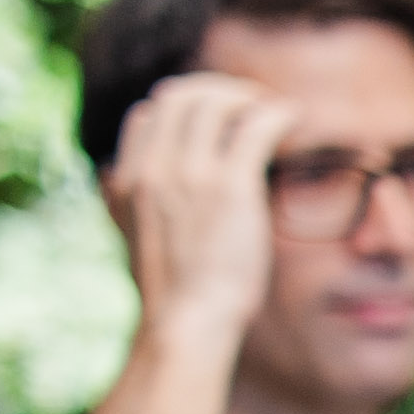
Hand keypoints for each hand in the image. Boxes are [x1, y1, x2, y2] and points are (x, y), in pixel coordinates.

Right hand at [97, 67, 293, 364]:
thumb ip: (126, 203)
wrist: (185, 322)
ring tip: (276, 112)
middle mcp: (153, 168)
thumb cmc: (171, 293)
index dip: (184, 106)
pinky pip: (256, 126)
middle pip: (182, 96)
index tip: (216, 117)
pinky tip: (295, 120)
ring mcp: (189, 173)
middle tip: (252, 103)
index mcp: (127, 179)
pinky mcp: (229, 186)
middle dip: (219, 90)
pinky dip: (278, 114)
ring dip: (250, 98)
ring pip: (217, 102)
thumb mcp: (132, 238)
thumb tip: (117, 183)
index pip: (148, 114)